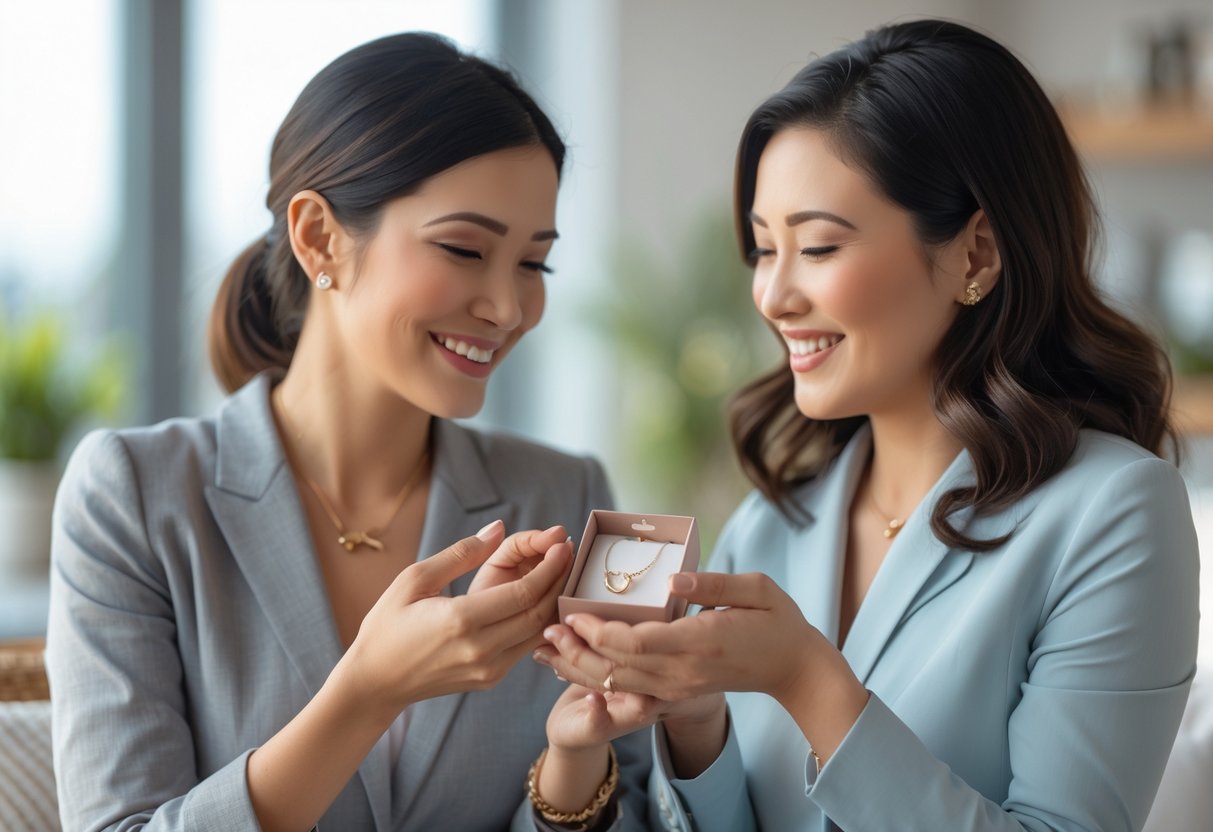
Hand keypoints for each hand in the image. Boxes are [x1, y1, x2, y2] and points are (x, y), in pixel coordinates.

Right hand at [336, 521, 571, 716]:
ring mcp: (489, 669)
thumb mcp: (414, 580)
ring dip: (556, 602)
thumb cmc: (387, 625)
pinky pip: (526, 647)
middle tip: (571, 554)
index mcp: (461, 620)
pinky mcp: (491, 679)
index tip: (564, 543)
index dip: (550, 567)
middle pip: (540, 613)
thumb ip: (460, 553)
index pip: (524, 593)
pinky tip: (545, 599)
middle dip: (560, 581)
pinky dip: (542, 623)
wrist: (375, 682)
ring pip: (539, 633)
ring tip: (564, 572)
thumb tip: (498, 528)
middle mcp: (481, 649)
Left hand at [542, 571, 867, 767]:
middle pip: (618, 668)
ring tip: (550, 649)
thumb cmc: (778, 622)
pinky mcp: (678, 693)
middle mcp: (684, 672)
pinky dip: (601, 681)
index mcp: (700, 643)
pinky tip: (577, 667)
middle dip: (578, 651)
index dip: (599, 631)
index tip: (573, 613)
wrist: (795, 670)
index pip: (637, 643)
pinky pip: (631, 691)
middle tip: (546, 629)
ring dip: (581, 669)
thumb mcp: (757, 589)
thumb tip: (674, 578)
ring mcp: (680, 687)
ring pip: (620, 685)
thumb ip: (713, 584)